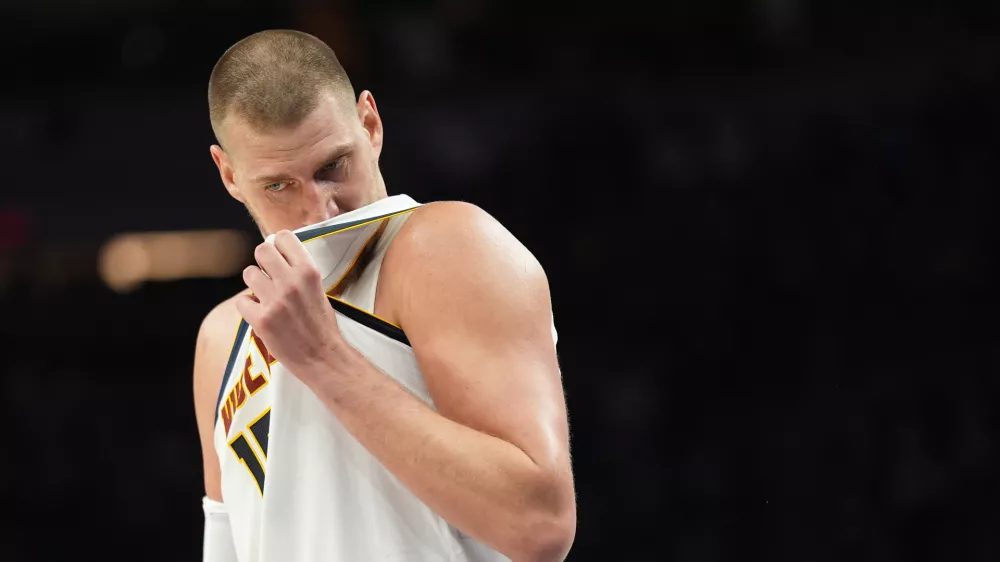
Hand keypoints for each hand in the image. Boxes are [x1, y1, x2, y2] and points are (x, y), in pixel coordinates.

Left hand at [235, 230, 344, 380]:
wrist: (323, 357)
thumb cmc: (321, 325)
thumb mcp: (318, 289)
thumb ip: (299, 271)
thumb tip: (278, 254)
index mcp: (309, 272)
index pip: (283, 237)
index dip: (278, 245)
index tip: (279, 255)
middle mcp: (291, 282)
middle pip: (262, 250)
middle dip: (262, 261)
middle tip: (268, 275)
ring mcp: (275, 301)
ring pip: (249, 273)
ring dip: (254, 283)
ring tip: (265, 296)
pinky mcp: (261, 320)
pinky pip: (242, 301)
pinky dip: (248, 308)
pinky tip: (260, 314)